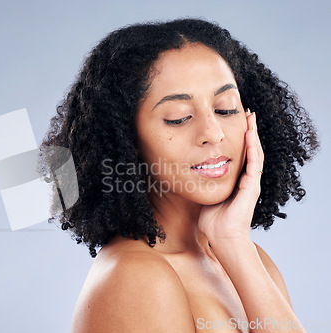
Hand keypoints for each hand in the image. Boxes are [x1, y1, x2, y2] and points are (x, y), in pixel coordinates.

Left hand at [198, 109, 263, 245]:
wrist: (223, 237)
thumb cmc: (213, 222)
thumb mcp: (206, 196)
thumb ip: (202, 184)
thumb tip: (188, 173)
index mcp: (237, 181)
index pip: (240, 155)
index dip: (239, 139)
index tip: (236, 123)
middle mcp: (246, 180)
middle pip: (250, 150)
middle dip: (249, 132)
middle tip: (248, 114)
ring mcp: (251, 183)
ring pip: (255, 153)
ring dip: (253, 135)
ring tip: (251, 118)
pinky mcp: (252, 187)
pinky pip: (253, 164)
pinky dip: (252, 148)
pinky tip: (250, 135)